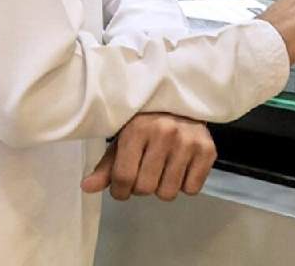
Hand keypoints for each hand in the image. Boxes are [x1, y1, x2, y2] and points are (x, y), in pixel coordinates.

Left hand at [80, 114, 216, 201]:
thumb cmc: (146, 121)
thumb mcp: (122, 138)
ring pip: (168, 193)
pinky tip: (179, 166)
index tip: (120, 188)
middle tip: (142, 173)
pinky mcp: (208, 150)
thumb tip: (86, 188)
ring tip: (161, 168)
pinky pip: (191, 189)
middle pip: (146, 188)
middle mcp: (165, 134)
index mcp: (138, 129)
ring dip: (161, 187)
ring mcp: (188, 142)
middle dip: (140, 187)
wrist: (181, 100)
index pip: (124, 177)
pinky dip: (183, 184)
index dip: (119, 191)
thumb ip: (106, 166)